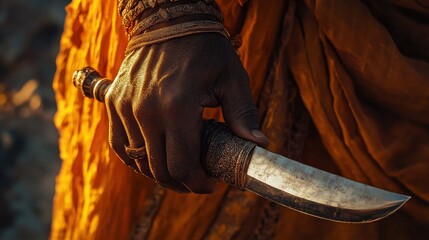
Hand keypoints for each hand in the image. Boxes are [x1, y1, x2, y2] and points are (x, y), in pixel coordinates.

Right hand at [105, 33, 267, 192]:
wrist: (169, 21)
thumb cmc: (205, 49)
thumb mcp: (231, 78)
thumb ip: (243, 114)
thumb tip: (258, 146)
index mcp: (177, 107)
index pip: (182, 166)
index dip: (198, 183)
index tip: (210, 183)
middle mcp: (146, 111)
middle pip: (159, 169)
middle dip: (181, 183)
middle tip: (197, 180)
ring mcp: (125, 107)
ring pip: (138, 160)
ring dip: (159, 172)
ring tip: (178, 170)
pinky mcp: (114, 102)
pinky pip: (118, 144)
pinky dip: (134, 158)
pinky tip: (151, 159)